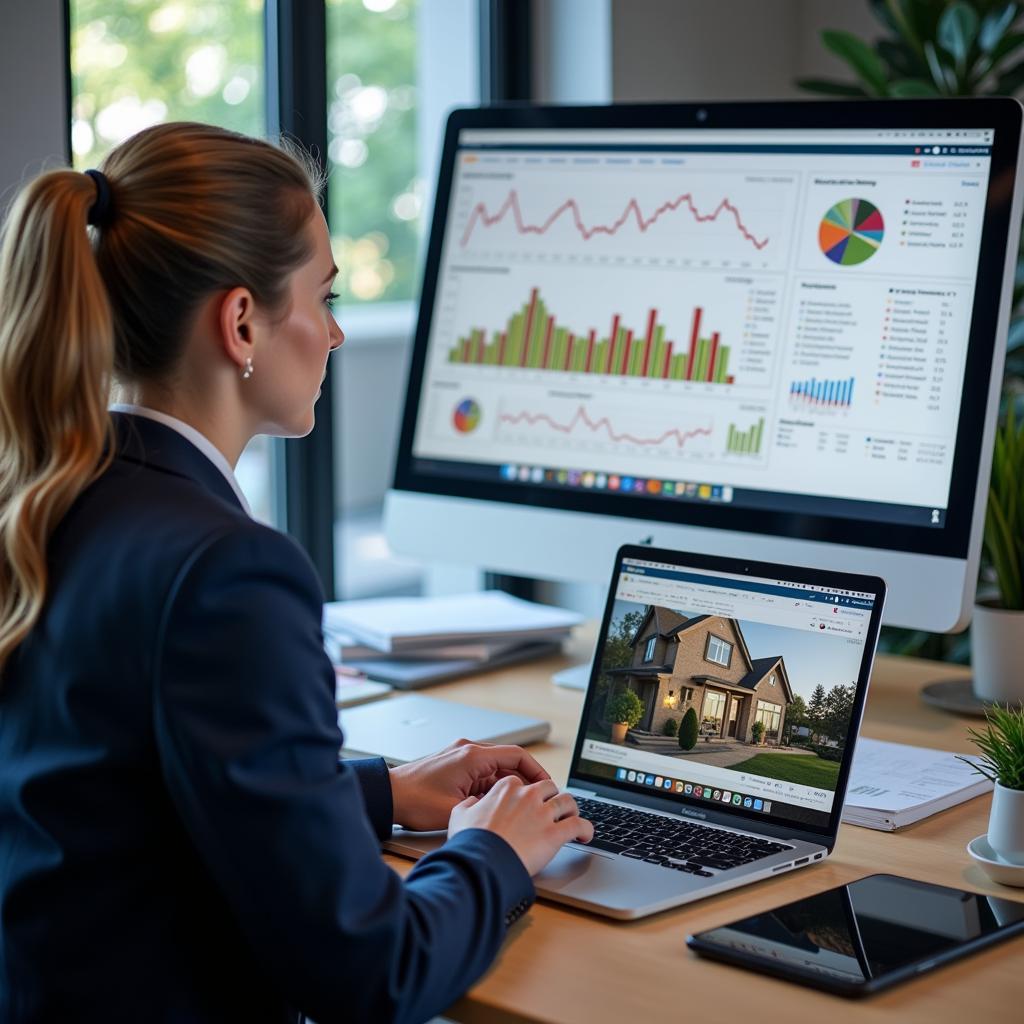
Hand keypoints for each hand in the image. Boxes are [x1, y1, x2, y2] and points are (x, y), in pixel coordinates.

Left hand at [389, 738, 551, 831]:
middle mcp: (469, 751)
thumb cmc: (414, 800)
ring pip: (496, 770)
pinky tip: (493, 806)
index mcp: (473, 756)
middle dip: (524, 783)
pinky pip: (482, 774)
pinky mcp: (455, 765)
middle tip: (537, 803)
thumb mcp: (456, 810)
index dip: (537, 771)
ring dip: (507, 788)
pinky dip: (491, 788)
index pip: (517, 755)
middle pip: (509, 763)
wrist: (388, 796)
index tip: (548, 786)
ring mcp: (461, 757)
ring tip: (517, 809)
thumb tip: (511, 815)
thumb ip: (487, 807)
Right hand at [448, 776, 593, 875]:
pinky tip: (585, 835)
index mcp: (506, 788)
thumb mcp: (460, 816)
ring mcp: (543, 813)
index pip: (523, 782)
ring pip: (568, 802)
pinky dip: (586, 829)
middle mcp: (527, 796)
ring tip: (573, 819)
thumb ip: (469, 805)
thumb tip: (473, 803)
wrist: (482, 863)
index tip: (528, 802)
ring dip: (572, 810)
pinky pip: (579, 825)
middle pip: (549, 787)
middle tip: (553, 809)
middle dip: (552, 797)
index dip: (527, 793)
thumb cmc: (471, 842)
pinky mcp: (555, 833)